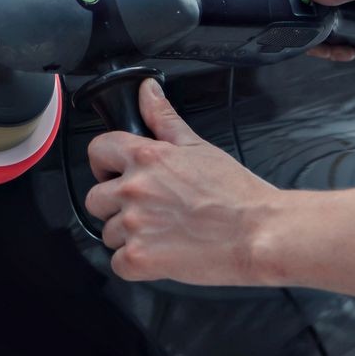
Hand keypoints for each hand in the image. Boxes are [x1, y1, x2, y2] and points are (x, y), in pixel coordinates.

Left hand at [84, 78, 278, 284]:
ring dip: (129, 236)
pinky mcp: (140, 258)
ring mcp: (134, 225)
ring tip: (162, 234)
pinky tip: (161, 255)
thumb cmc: (235, 194)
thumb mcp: (198, 147)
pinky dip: (136, 265)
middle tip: (147, 211)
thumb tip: (146, 91)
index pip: (98, 150)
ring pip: (109, 233)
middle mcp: (133, 188)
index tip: (115, 173)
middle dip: (116, 206)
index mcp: (146, 158)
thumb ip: (164, 118)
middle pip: (96, 198)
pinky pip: (118, 264)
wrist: (259, 234)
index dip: (104, 163)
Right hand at [299, 0, 354, 61]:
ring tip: (343, 48)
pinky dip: (339, 31)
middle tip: (331, 48)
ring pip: (318, 12)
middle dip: (315, 29)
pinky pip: (334, 14)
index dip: (298, 8)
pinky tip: (350, 42)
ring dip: (327, 34)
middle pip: (304, 2)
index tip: (312, 30)